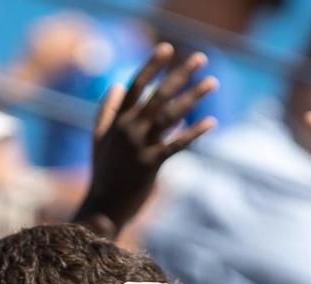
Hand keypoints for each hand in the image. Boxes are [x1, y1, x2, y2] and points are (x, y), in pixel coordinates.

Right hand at [76, 43, 217, 235]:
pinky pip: (176, 145)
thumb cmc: (104, 172)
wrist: (103, 208)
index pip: (136, 86)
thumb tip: (119, 85)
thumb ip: (107, 110)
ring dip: (192, 97)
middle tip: (201, 58)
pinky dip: (193, 133)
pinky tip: (210, 122)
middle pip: (158, 95)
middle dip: (180, 74)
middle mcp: (128, 130)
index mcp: (117, 121)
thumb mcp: (99, 138)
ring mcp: (139, 147)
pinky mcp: (151, 166)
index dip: (151, 66)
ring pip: (170, 116)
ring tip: (212, 83)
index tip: (167, 48)